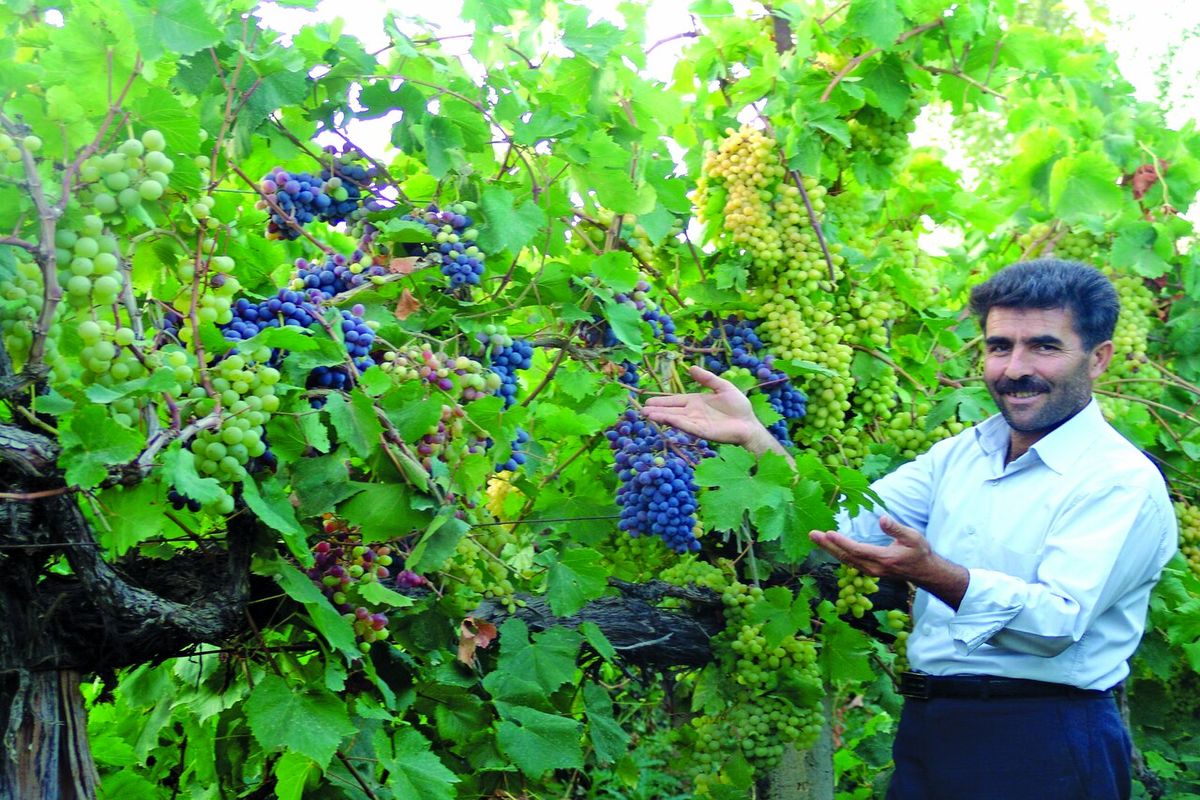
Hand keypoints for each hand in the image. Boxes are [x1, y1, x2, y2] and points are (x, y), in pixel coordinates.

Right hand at [643, 365, 777, 452]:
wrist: (749, 423)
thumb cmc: (738, 406)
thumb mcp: (722, 386)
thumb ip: (707, 378)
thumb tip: (691, 367)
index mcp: (696, 401)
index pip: (675, 401)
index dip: (662, 401)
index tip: (648, 401)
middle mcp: (693, 413)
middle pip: (671, 410)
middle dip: (657, 410)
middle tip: (641, 409)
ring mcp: (696, 422)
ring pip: (675, 418)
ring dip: (661, 417)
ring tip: (646, 415)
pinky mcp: (701, 431)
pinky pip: (686, 426)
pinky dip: (675, 422)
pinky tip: (664, 419)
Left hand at [809, 516, 968, 609]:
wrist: (925, 572)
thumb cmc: (919, 552)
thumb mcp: (913, 537)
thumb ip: (896, 528)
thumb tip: (882, 518)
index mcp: (883, 558)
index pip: (857, 550)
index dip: (842, 542)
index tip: (828, 533)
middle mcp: (873, 568)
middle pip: (845, 557)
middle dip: (827, 545)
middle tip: (812, 534)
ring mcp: (870, 571)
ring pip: (845, 560)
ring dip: (829, 549)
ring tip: (815, 538)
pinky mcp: (869, 570)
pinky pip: (849, 562)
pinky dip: (837, 553)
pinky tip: (828, 546)